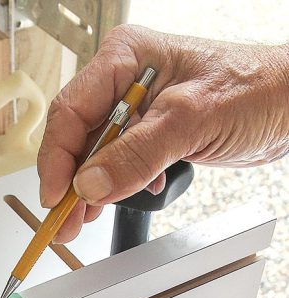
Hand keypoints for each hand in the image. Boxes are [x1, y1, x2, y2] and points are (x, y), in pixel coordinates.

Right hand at [37, 25, 288, 241]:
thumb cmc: (257, 89)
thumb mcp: (191, 120)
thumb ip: (137, 154)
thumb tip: (90, 185)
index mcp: (124, 58)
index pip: (71, 112)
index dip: (57, 160)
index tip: (56, 198)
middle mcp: (122, 80)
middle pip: (75, 137)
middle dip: (68, 183)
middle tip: (63, 222)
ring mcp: (132, 107)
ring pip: (91, 154)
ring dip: (86, 191)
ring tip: (80, 222)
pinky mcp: (144, 131)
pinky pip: (113, 162)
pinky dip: (112, 186)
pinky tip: (118, 199)